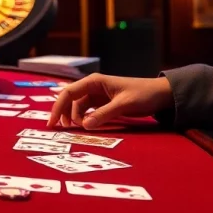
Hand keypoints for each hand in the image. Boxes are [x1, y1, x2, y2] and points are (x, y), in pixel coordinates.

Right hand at [47, 74, 173, 129]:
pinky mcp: (103, 103)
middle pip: (69, 100)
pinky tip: (86, 127)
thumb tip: (85, 126)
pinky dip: (84, 119)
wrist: (161, 94)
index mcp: (94, 81)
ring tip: (80, 129)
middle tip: (59, 131)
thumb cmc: (143, 94)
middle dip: (62, 114)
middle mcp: (92, 87)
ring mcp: (97, 95)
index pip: (68, 93)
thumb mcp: (124, 105)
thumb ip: (104, 114)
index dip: (57, 108)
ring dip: (75, 118)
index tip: (52, 123)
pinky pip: (88, 111)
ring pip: (78, 107)